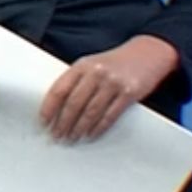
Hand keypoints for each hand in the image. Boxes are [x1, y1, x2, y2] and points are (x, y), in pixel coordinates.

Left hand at [41, 36, 179, 142]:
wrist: (148, 53)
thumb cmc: (115, 63)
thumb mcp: (92, 64)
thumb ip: (77, 80)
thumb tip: (56, 106)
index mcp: (82, 65)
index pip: (59, 89)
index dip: (49, 108)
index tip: (43, 122)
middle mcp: (96, 73)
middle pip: (74, 103)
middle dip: (63, 123)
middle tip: (56, 136)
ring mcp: (113, 83)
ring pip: (90, 111)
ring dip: (79, 128)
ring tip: (71, 138)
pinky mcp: (129, 93)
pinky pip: (110, 115)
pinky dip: (98, 128)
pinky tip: (90, 135)